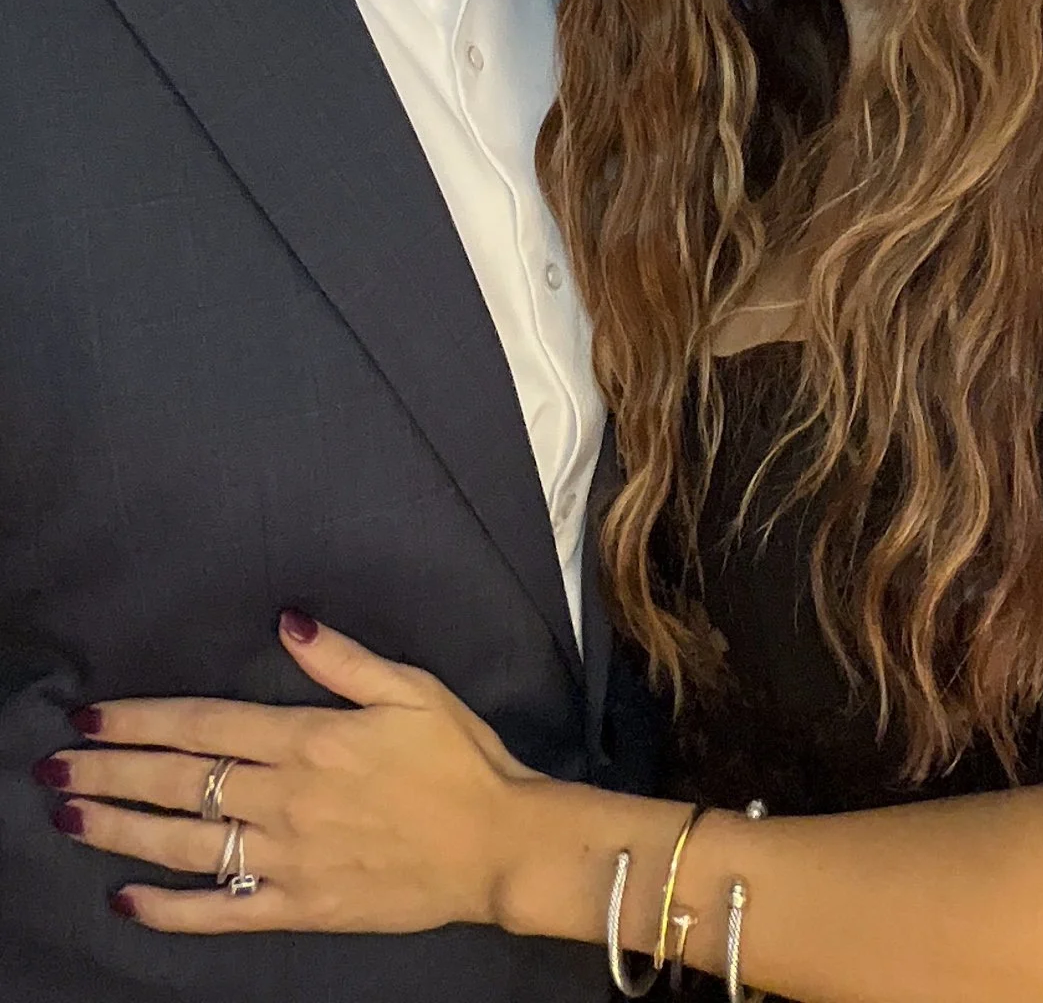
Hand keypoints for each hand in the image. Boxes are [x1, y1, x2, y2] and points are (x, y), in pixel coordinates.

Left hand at [39, 613, 541, 934]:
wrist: (497, 845)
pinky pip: (222, 910)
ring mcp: (289, 857)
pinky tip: (129, 897)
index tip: (93, 717)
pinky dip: (171, 908)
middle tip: (55, 769)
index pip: (204, 725)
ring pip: (186, 844)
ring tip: (71, 820)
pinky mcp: (301, 905)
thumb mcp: (411, 688)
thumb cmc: (459, 759)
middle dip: (111, 774)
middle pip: (180, 782)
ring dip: (122, 831)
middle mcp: (286, 798)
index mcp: (307, 739)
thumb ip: (343, 659)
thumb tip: (289, 620)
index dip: (143, 720)